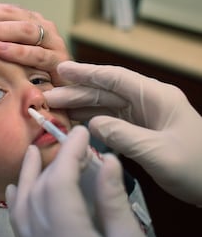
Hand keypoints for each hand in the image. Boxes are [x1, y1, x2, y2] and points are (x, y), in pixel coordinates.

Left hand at [0, 3, 69, 84]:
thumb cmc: (32, 78)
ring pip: (25, 30)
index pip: (1, 11)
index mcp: (30, 23)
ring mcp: (54, 44)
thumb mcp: (13, 59)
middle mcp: (43, 29)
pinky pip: (38, 55)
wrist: (67, 100)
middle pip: (12, 15)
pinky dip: (19, 52)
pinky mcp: (61, 63)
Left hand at [6, 126, 158, 236]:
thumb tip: (106, 160)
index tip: (81, 131)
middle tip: (68, 139)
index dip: (68, 151)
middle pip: (39, 189)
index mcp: (67, 233)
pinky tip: (15, 190)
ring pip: (22, 203)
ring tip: (31, 151)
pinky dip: (15, 201)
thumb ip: (113, 202)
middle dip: (52, 160)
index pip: (58, 179)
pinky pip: (16, 223)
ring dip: (26, 174)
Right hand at [45, 61, 201, 204]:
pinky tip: (75, 124)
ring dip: (82, 108)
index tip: (62, 70)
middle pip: (106, 93)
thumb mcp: (157, 152)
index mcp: (155, 97)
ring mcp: (144, 117)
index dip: (87, 73)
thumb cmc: (196, 166)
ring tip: (56, 110)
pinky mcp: (141, 132)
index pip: (115, 78)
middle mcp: (147, 102)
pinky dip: (92, 123)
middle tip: (49, 98)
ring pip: (106, 107)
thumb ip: (122, 135)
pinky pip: (112, 123)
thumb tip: (90, 124)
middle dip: (77, 94)